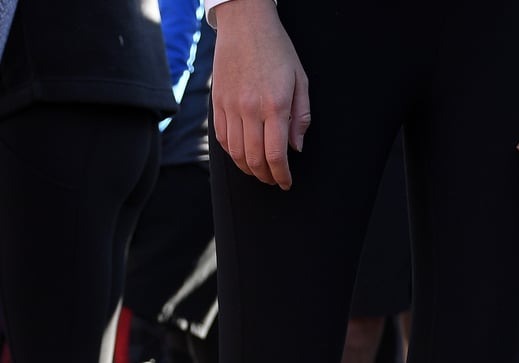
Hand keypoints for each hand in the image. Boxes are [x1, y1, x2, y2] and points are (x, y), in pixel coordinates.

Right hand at [210, 0, 310, 188]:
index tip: (286, 182)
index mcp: (275, 105)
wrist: (245, 24)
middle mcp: (250, 109)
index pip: (276, 155)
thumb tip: (296, 147)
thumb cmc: (278, 50)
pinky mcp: (217, 102)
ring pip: (235, 153)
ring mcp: (230, 106)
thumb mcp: (300, 80)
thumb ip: (301, 116)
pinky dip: (232, 153)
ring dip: (248, 168)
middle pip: (254, 159)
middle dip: (266, 176)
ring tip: (259, 171)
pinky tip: (242, 154)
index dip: (282, 175)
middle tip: (273, 179)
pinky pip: (222, 138)